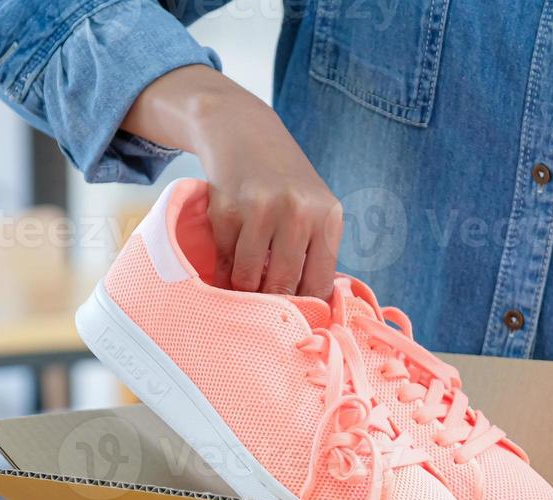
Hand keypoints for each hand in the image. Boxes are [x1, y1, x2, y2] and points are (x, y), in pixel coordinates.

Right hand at [123, 65, 342, 296]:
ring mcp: (260, 210)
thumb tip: (311, 308)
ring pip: (249, 278)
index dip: (304, 307)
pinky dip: (224, 269)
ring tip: (244, 286)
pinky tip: (229, 262)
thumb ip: (316, 251)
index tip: (294, 316)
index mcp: (328, 217)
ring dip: (243, 288)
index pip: (319, 284)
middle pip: (283, 285)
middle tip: (264, 307)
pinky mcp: (226, 209)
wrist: (243, 131)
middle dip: (271, 302)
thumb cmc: (285, 179)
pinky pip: (225, 260)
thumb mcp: (315, 208)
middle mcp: (298, 212)